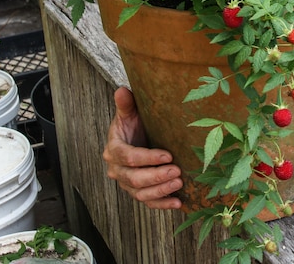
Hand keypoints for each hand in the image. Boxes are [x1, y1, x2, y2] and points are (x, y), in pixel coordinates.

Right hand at [102, 87, 183, 208]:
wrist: (136, 137)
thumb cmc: (135, 124)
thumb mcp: (130, 113)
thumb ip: (126, 104)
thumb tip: (122, 89)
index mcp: (114, 150)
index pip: (128, 157)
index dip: (147, 158)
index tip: (167, 155)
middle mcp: (117, 170)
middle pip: (134, 178)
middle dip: (156, 176)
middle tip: (177, 171)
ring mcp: (127, 183)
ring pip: (141, 193)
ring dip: (161, 190)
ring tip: (179, 183)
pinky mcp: (138, 192)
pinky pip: (148, 203)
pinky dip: (162, 204)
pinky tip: (178, 202)